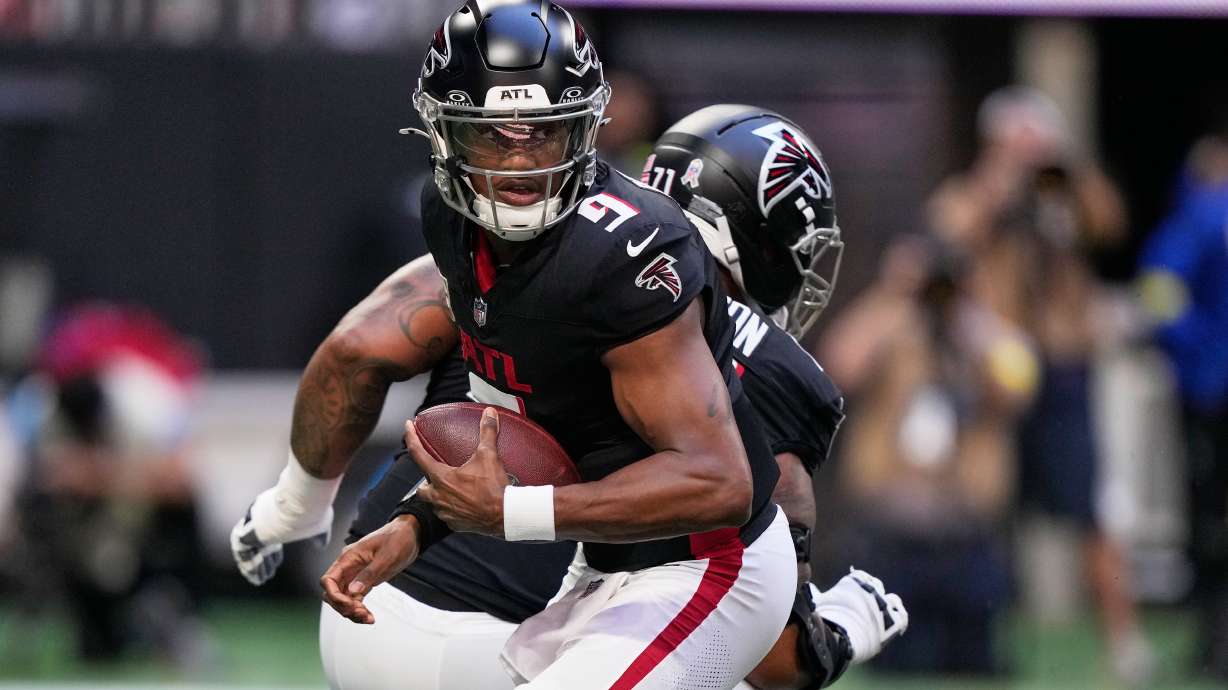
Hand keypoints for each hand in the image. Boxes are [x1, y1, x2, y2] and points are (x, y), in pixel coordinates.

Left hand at [230, 493, 331, 585]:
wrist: (300, 506)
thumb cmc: (311, 513)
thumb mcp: (318, 527)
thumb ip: (319, 536)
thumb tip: (322, 545)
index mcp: (276, 514)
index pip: (270, 535)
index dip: (273, 552)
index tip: (277, 564)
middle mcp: (261, 518)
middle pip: (258, 544)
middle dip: (263, 561)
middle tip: (268, 575)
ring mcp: (252, 525)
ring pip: (250, 550)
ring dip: (255, 567)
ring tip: (262, 580)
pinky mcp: (246, 534)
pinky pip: (243, 554)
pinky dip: (248, 565)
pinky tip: (256, 578)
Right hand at [319, 516, 421, 623]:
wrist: (410, 534)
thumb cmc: (397, 539)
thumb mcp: (386, 556)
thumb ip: (369, 573)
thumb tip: (354, 591)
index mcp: (348, 558)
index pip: (328, 580)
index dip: (334, 596)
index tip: (349, 605)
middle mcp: (348, 568)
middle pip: (333, 593)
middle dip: (343, 606)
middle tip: (361, 613)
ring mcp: (355, 575)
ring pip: (343, 599)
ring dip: (352, 611)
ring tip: (368, 618)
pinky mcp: (364, 581)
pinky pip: (355, 599)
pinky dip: (360, 610)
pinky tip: (370, 617)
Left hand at [405, 407, 508, 536]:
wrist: (504, 515)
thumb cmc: (493, 487)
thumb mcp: (488, 455)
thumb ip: (487, 432)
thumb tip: (489, 413)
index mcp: (441, 477)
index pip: (418, 454)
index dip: (410, 437)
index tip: (408, 426)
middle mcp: (438, 496)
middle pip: (421, 487)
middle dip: (426, 480)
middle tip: (437, 473)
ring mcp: (445, 512)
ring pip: (433, 503)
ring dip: (438, 495)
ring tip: (451, 489)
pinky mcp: (454, 523)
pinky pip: (446, 515)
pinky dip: (451, 508)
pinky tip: (462, 503)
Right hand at [813, 569, 907, 662]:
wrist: (841, 636)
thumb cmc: (826, 617)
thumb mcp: (819, 600)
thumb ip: (816, 592)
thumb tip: (809, 586)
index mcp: (854, 580)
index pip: (860, 576)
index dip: (857, 584)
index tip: (853, 592)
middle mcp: (872, 588)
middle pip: (876, 585)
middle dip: (872, 592)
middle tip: (866, 605)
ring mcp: (884, 604)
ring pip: (892, 599)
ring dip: (888, 604)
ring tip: (884, 612)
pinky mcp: (893, 620)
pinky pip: (902, 616)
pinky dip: (899, 620)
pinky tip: (898, 627)